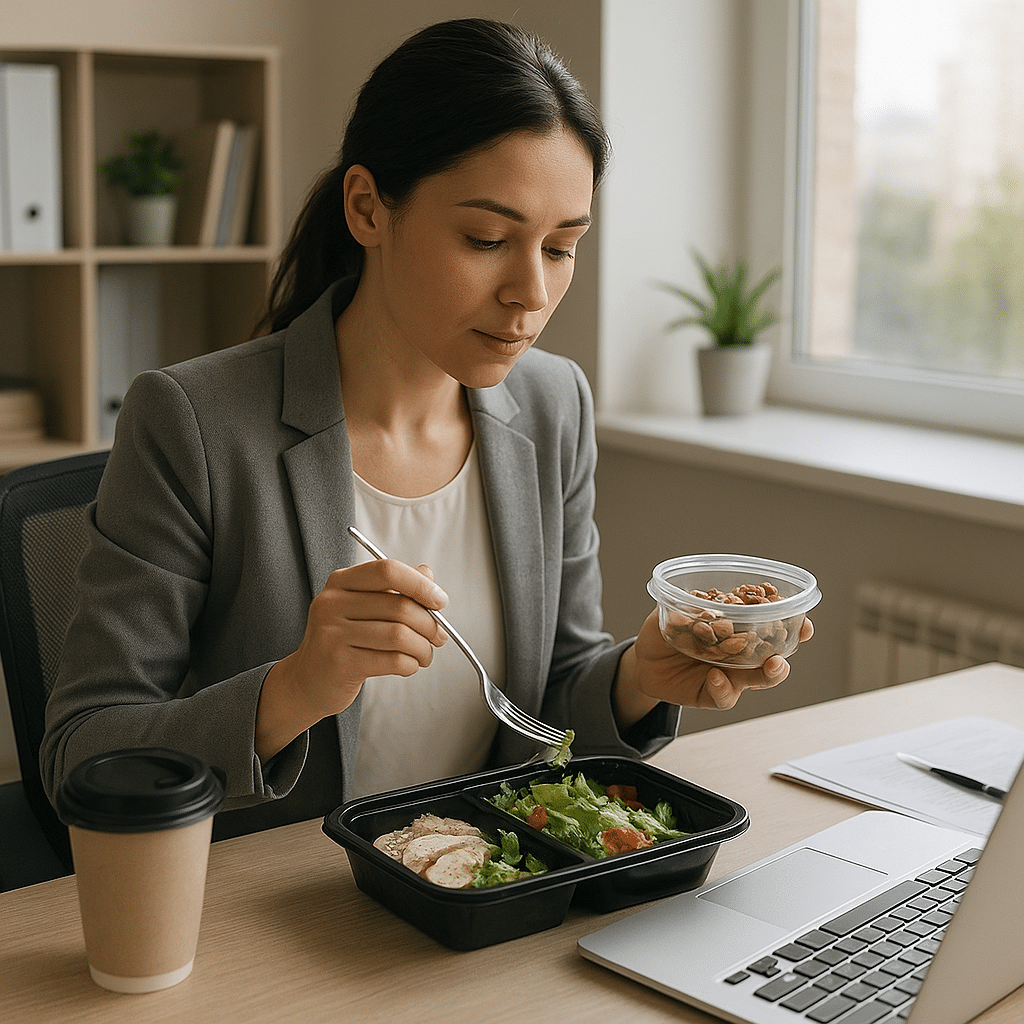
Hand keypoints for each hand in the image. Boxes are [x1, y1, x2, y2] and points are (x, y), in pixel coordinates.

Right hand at [255, 558, 448, 759]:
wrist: (307, 681)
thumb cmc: (342, 641)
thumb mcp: (363, 607)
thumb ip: (395, 589)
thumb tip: (427, 574)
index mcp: (341, 582)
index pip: (387, 571)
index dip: (420, 585)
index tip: (440, 601)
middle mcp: (332, 603)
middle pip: (399, 605)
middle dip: (429, 624)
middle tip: (439, 636)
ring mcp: (333, 634)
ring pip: (399, 635)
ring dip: (423, 648)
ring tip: (424, 654)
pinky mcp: (341, 663)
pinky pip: (392, 660)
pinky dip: (410, 664)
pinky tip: (409, 665)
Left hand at [614, 611, 813, 725]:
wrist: (645, 662)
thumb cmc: (665, 632)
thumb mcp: (670, 613)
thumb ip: (686, 607)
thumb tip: (704, 607)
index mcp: (736, 629)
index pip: (768, 623)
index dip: (788, 620)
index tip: (803, 615)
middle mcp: (740, 654)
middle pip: (774, 651)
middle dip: (790, 645)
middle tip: (799, 636)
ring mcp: (730, 676)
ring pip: (758, 679)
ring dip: (770, 672)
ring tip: (774, 665)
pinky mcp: (713, 695)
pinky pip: (724, 696)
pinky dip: (722, 687)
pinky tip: (715, 677)